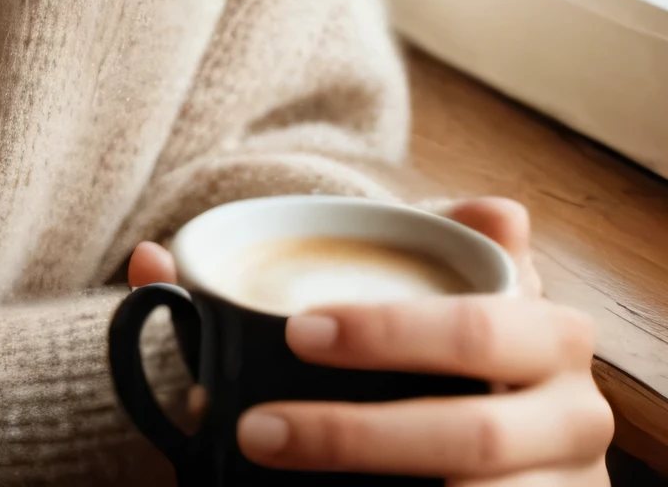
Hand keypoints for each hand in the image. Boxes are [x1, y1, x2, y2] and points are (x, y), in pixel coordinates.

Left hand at [127, 200, 614, 483]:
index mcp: (542, 328)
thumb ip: (301, 273)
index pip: (472, 325)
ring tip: (268, 462)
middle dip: (358, 435)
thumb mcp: (394, 309)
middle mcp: (576, 412)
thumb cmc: (439, 360)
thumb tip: (152, 263)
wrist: (510, 454)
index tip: (296, 331)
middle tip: (257, 427)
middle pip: (471, 434)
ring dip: (369, 480)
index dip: (389, 330)